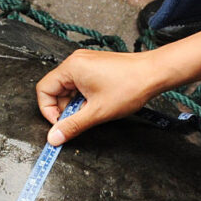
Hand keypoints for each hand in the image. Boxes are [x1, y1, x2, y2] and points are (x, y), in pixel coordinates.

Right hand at [37, 18, 200, 145]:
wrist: (156, 73)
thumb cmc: (130, 86)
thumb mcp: (97, 112)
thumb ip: (72, 126)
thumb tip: (53, 138)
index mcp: (71, 68)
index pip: (44, 90)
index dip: (49, 111)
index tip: (61, 124)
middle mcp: (75, 62)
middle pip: (55, 90)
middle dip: (65, 109)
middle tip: (80, 119)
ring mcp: (85, 63)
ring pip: (68, 89)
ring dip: (76, 104)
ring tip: (93, 111)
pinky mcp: (95, 67)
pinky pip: (79, 85)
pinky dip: (84, 98)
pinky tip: (98, 104)